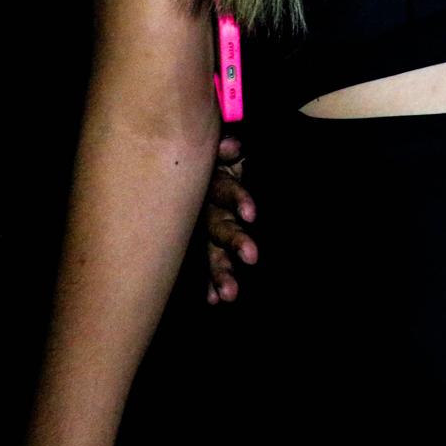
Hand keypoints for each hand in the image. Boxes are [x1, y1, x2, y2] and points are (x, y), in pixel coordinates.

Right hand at [203, 135, 257, 303]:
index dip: (238, 199)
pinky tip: (214, 300)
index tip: (252, 215)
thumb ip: (227, 149)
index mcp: (212, 182)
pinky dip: (209, 281)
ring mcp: (200, 226)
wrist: (194, 167)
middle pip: (217, 225)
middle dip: (234, 242)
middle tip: (252, 258)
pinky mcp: (198, 241)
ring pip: (210, 248)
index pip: (224, 189)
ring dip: (220, 270)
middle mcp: (203, 208)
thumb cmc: (216, 159)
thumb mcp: (222, 151)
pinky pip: (202, 262)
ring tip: (230, 295)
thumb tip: (231, 146)